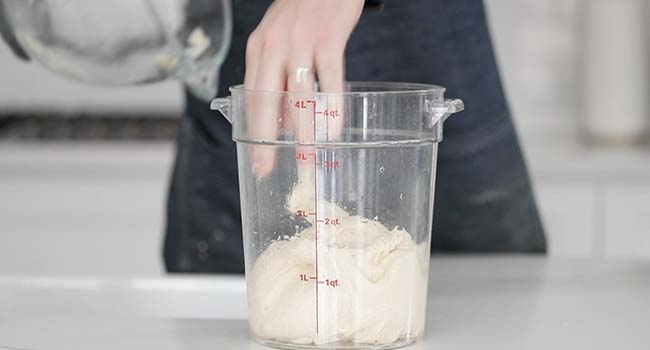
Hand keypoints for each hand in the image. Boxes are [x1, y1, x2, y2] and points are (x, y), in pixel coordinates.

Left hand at [244, 0, 363, 176]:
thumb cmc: (303, 10)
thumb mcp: (279, 38)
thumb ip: (278, 75)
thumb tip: (283, 119)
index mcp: (259, 48)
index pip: (252, 97)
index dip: (253, 131)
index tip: (256, 161)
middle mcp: (274, 46)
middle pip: (266, 100)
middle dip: (264, 139)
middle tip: (266, 168)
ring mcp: (301, 41)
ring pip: (298, 95)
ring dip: (302, 132)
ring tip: (306, 160)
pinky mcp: (329, 38)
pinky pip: (330, 79)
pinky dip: (332, 107)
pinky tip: (333, 130)